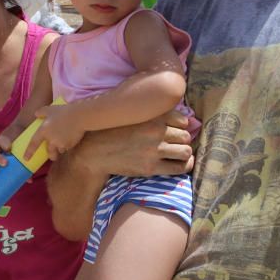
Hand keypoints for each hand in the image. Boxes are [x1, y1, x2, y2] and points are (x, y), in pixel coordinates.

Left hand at [27, 104, 83, 160]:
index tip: (25, 159)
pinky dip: (68, 145)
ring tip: (64, 141)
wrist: (80, 116)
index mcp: (44, 131)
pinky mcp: (70, 145)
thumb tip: (36, 114)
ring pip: (60, 150)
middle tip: (52, 155)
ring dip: (60, 149)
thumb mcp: (50, 109)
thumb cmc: (64, 111)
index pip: (34, 144)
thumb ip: (42, 112)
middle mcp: (51, 140)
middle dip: (51, 155)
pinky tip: (71, 137)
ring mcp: (61, 144)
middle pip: (50, 153)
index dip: (29, 152)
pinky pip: (67, 148)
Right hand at [76, 109, 194, 177]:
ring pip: (186, 150)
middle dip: (182, 140)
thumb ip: (151, 112)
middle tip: (173, 144)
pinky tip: (179, 164)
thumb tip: (180, 118)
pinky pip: (179, 167)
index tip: (172, 131)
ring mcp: (154, 150)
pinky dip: (184, 165)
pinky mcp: (151, 167)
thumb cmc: (111, 132)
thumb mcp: (130, 115)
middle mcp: (155, 131)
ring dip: (183, 152)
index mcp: (151, 116)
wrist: (93, 152)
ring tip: (176, 154)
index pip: (182, 120)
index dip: (179, 126)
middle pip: (185, 135)